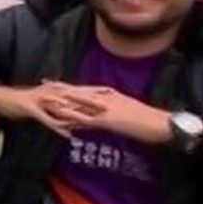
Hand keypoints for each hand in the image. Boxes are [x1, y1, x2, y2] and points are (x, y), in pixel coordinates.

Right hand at [0, 81, 101, 137]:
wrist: (2, 99)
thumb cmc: (26, 102)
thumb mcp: (46, 102)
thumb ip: (61, 107)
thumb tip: (76, 114)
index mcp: (56, 90)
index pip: (80, 89)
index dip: (96, 91)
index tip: (114, 93)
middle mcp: (50, 93)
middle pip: (75, 97)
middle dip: (92, 102)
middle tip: (109, 107)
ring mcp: (41, 101)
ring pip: (63, 108)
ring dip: (77, 115)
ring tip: (92, 122)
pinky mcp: (32, 109)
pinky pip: (47, 120)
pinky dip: (58, 128)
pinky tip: (67, 135)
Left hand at [49, 85, 173, 145]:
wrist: (160, 123)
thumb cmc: (145, 118)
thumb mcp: (125, 107)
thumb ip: (111, 105)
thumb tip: (100, 106)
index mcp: (108, 94)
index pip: (83, 87)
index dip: (67, 84)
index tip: (52, 80)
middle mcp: (105, 98)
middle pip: (77, 92)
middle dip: (59, 89)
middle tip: (43, 84)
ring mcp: (105, 109)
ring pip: (78, 105)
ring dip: (61, 103)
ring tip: (44, 100)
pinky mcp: (108, 121)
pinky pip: (87, 120)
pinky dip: (73, 120)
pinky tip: (62, 120)